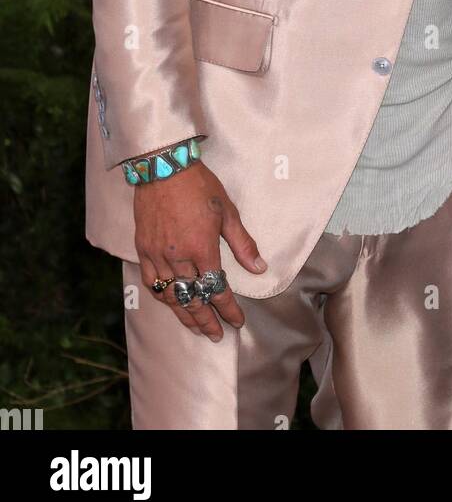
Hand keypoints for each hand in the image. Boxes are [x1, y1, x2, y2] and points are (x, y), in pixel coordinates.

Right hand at [133, 161, 266, 341]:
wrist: (164, 166)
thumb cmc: (199, 185)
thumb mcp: (227, 211)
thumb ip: (242, 243)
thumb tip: (259, 267)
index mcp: (202, 248)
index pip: (217, 288)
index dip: (228, 309)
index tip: (237, 321)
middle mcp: (178, 256)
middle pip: (192, 299)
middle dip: (206, 320)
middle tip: (216, 335)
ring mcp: (157, 254)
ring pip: (170, 296)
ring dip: (184, 314)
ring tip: (196, 327)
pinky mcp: (143, 248)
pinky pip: (151, 282)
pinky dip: (162, 297)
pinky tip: (171, 303)